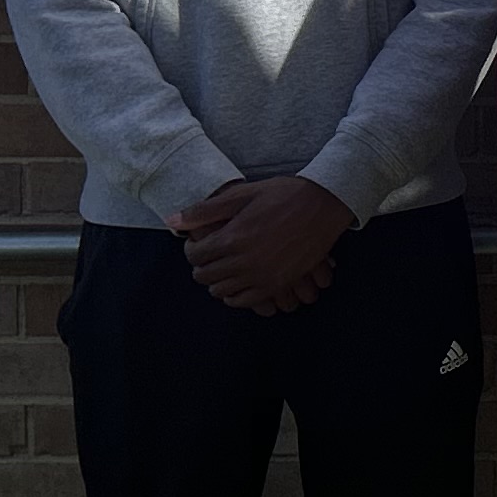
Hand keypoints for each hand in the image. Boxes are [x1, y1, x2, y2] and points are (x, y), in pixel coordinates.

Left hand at [169, 176, 349, 314]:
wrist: (324, 205)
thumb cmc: (283, 195)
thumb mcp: (242, 195)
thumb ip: (205, 210)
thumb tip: (172, 220)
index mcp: (232, 238)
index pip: (195, 256)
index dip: (192, 250)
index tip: (199, 243)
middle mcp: (244, 262)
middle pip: (205, 276)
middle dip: (202, 266)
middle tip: (210, 255)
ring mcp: (262, 276)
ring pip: (222, 292)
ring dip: (217, 281)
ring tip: (224, 268)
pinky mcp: (278, 284)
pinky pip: (245, 301)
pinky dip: (236, 296)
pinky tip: (238, 283)